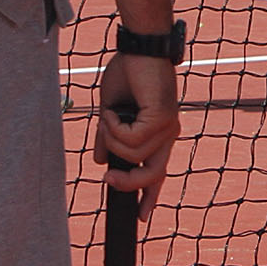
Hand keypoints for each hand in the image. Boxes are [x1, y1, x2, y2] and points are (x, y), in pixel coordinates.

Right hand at [94, 52, 182, 215]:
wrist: (137, 48)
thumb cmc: (128, 74)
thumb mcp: (111, 111)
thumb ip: (107, 136)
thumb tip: (99, 160)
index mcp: (158, 134)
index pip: (158, 172)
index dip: (149, 195)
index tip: (141, 217)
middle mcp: (167, 134)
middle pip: (154, 175)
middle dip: (128, 183)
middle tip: (107, 179)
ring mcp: (167, 127)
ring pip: (133, 156)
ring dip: (110, 139)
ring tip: (108, 117)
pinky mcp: (161, 119)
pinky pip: (129, 139)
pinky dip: (113, 127)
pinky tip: (112, 111)